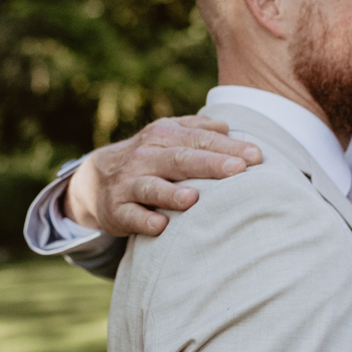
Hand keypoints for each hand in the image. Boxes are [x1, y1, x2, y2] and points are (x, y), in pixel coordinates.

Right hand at [65, 115, 263, 235]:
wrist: (95, 180)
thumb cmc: (148, 158)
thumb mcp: (167, 136)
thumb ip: (197, 129)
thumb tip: (227, 126)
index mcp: (163, 136)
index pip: (199, 140)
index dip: (228, 147)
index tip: (256, 156)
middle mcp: (145, 157)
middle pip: (180, 159)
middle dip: (210, 164)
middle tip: (239, 170)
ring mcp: (129, 184)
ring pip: (151, 187)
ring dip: (172, 193)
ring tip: (194, 198)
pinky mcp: (117, 210)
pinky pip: (131, 216)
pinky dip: (144, 220)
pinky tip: (161, 225)